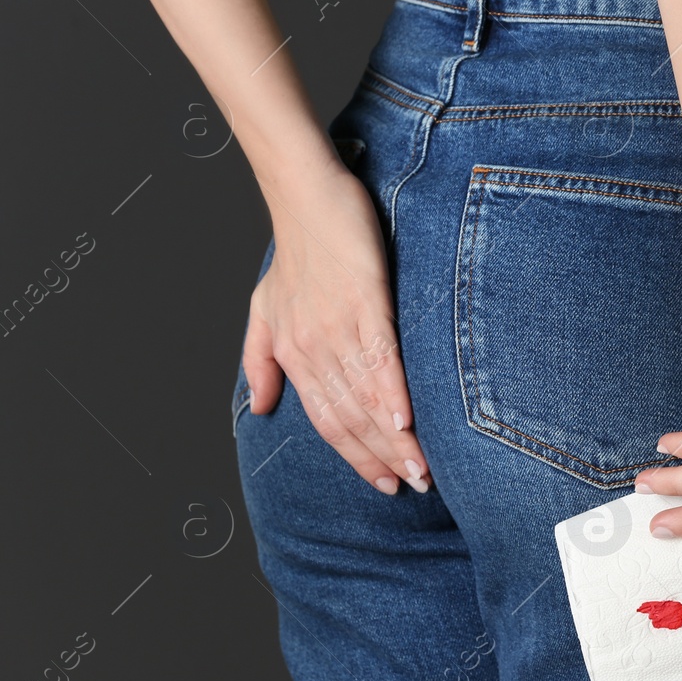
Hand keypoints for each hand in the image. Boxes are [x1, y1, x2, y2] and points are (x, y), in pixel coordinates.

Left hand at [241, 163, 431, 495]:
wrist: (307, 194)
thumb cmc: (296, 249)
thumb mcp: (263, 309)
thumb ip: (259, 360)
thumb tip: (259, 407)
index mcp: (293, 354)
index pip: (327, 420)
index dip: (355, 457)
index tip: (383, 483)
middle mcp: (312, 347)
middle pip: (348, 417)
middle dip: (382, 458)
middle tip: (415, 486)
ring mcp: (337, 324)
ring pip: (364, 396)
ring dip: (393, 438)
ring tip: (421, 468)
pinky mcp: (364, 300)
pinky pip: (379, 355)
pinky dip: (392, 390)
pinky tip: (408, 419)